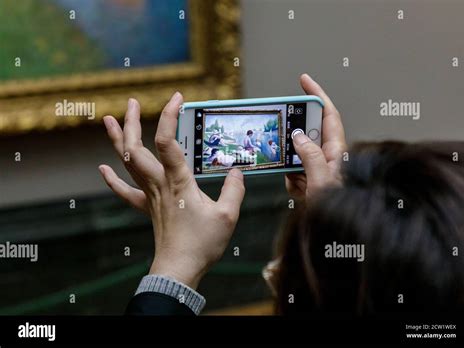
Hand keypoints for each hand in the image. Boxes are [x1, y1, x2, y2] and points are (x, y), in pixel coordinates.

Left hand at [99, 93, 245, 288]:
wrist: (179, 268)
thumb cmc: (202, 243)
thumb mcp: (227, 215)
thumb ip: (234, 189)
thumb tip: (237, 172)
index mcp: (178, 181)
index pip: (168, 141)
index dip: (169, 116)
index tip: (177, 98)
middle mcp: (159, 184)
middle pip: (135, 148)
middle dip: (132, 122)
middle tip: (132, 103)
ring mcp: (150, 196)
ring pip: (127, 164)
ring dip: (118, 140)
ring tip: (110, 120)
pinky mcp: (148, 208)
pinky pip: (125, 192)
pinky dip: (112, 180)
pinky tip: (102, 169)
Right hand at [285, 74, 346, 201]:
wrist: (335, 230)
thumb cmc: (339, 208)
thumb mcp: (322, 182)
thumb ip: (310, 157)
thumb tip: (298, 136)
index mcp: (337, 151)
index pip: (327, 115)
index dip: (316, 95)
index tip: (304, 81)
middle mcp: (329, 157)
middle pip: (307, 137)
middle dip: (294, 144)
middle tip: (287, 149)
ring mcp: (319, 168)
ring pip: (296, 158)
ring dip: (292, 171)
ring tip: (301, 185)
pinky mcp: (311, 180)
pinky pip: (294, 174)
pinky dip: (293, 185)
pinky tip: (302, 194)